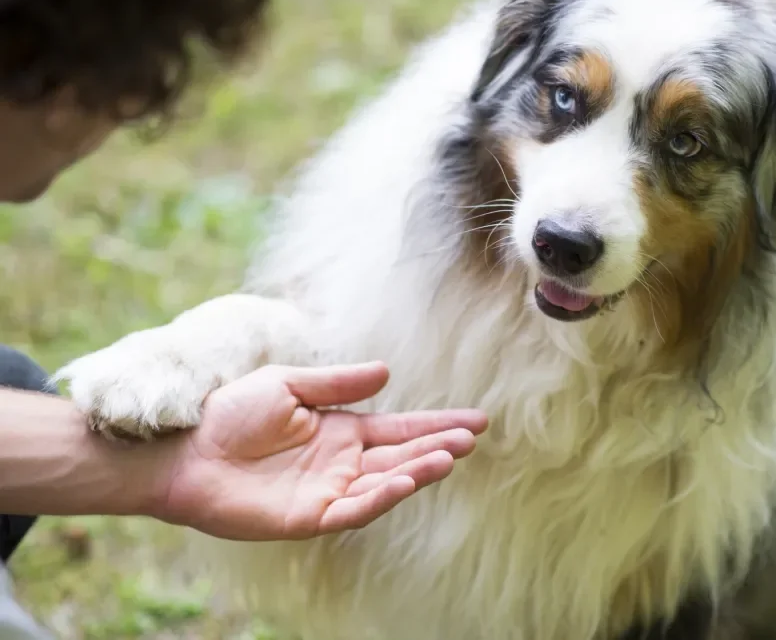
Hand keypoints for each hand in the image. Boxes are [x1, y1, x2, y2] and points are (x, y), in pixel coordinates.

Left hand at [150, 362, 486, 539]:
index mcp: (341, 431)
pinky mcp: (307, 518)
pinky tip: (403, 481)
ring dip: (417, 472)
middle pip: (401, 457)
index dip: (436, 425)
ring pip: (385, 484)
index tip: (476, 420)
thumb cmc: (229, 414)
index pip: (400, 430)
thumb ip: (337, 384)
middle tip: (470, 439)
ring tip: (447, 457)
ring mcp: (328, 492)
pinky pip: (353, 510)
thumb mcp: (288, 385)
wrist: (183, 449)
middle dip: (437, 447)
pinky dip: (381, 497)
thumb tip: (386, 374)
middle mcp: (342, 464)